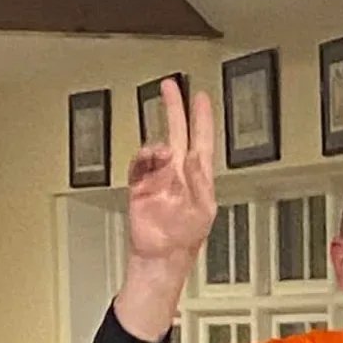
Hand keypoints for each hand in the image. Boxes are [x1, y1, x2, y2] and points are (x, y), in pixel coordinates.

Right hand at [127, 79, 216, 265]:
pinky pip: (139, 164)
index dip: (202, 117)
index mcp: (199, 176)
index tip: (201, 97)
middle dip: (175, 108)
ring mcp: (159, 178)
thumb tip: (195, 156)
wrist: (160, 256)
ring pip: (156, 148)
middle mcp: (178, 172)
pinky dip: (142, 158)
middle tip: (170, 87)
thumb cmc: (186, 238)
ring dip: (158, 147)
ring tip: (161, 155)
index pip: (202, 139)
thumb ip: (199, 181)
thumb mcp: (203, 209)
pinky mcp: (140, 186)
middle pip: (178, 132)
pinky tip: (147, 160)